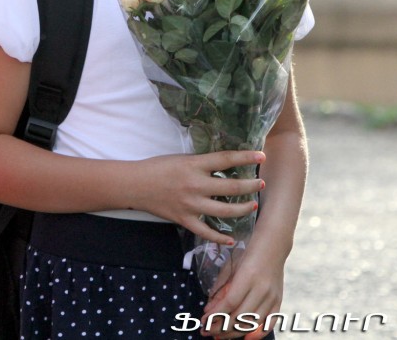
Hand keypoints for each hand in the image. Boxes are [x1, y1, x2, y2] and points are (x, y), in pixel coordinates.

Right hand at [133, 151, 264, 243]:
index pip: (225, 160)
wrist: (135, 184)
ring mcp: (190, 205)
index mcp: (193, 165)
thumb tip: (226, 166)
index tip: (261, 156)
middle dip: (250, 186)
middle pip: (231, 187)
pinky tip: (231, 240)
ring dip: (242, 209)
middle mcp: (195, 185)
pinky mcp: (184, 219)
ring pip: (224, 211)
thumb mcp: (181, 159)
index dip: (245, 157)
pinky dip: (219, 238)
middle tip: (260, 184)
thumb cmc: (157, 167)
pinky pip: (206, 232)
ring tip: (252, 205)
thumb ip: (201, 164)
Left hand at [200, 245, 284, 338]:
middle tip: (206, 331)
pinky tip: (244, 338)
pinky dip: (257, 333)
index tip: (203, 322)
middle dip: (221, 327)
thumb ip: (220, 289)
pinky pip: (269, 323)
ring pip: (253, 322)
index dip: (216, 315)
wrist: (273, 248)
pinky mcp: (279, 301)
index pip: (230, 303)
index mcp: (248, 276)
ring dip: (234, 332)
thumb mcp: (230, 267)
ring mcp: (273, 296)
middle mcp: (262, 288)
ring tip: (219, 335)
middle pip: (240, 315)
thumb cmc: (247, 255)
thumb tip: (208, 310)